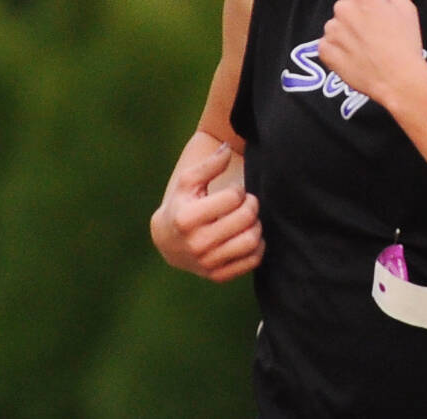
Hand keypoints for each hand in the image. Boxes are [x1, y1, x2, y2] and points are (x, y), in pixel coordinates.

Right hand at [151, 143, 263, 281]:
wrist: (168, 242)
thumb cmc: (182, 205)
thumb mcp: (188, 182)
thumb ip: (209, 164)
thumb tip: (227, 149)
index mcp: (187, 218)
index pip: (234, 197)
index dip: (239, 191)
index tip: (232, 193)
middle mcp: (196, 244)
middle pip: (246, 218)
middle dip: (251, 205)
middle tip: (246, 204)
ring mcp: (207, 263)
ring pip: (252, 240)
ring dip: (256, 225)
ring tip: (247, 220)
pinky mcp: (218, 276)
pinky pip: (253, 260)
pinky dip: (257, 246)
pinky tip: (247, 236)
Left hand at [319, 0, 425, 106]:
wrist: (398, 80)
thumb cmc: (406, 43)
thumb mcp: (406, 8)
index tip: (367, 3)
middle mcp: (343, 9)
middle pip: (343, 4)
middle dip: (354, 14)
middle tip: (374, 32)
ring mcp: (332, 31)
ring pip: (335, 25)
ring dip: (345, 33)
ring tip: (366, 48)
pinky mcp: (325, 51)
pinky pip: (327, 44)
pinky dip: (337, 50)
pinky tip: (356, 58)